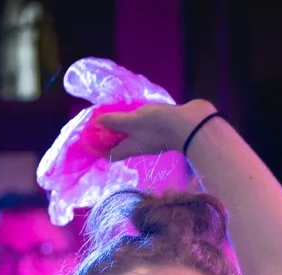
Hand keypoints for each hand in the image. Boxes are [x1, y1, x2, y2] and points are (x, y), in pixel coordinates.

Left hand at [96, 99, 214, 159]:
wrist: (191, 125)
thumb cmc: (160, 125)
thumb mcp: (133, 120)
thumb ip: (115, 121)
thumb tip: (97, 122)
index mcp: (130, 148)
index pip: (110, 154)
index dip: (99, 148)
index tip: (90, 137)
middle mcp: (139, 147)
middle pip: (120, 145)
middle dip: (109, 136)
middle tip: (100, 121)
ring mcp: (150, 140)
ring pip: (131, 137)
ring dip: (122, 129)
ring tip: (114, 114)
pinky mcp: (160, 132)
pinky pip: (142, 129)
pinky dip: (135, 123)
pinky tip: (134, 112)